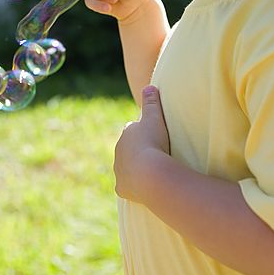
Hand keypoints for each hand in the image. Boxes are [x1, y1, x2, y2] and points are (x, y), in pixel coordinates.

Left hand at [114, 85, 169, 202]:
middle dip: (136, 150)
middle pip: (127, 149)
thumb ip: (151, 101)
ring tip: (150, 171)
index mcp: (126, 133)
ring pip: (125, 168)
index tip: (152, 135)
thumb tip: (149, 86)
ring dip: (135, 168)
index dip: (142, 132)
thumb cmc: (153, 142)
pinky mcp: (121, 189)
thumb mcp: (155, 117)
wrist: (150, 173)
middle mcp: (119, 152)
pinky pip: (127, 187)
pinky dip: (133, 186)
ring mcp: (119, 171)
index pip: (132, 129)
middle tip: (153, 154)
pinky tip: (143, 187)